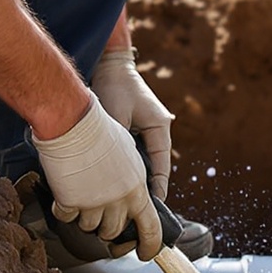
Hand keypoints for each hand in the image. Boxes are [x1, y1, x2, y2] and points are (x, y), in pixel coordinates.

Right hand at [33, 100, 161, 258]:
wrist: (74, 122)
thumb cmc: (100, 131)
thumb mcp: (129, 154)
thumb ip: (132, 180)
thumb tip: (133, 197)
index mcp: (138, 188)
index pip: (151, 227)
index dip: (149, 245)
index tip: (144, 253)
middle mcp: (119, 200)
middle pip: (113, 232)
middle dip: (105, 228)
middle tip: (97, 213)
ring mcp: (95, 204)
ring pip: (89, 227)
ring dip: (83, 215)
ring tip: (79, 191)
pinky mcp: (71, 203)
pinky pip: (66, 217)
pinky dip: (63, 208)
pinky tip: (64, 190)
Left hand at [91, 45, 173, 204]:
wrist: (109, 64)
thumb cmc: (115, 86)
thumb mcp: (116, 116)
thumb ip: (117, 142)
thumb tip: (112, 170)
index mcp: (160, 127)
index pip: (162, 164)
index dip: (158, 186)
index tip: (154, 205)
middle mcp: (157, 130)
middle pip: (155, 164)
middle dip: (147, 186)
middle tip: (137, 209)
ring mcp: (147, 128)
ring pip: (144, 160)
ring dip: (136, 176)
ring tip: (126, 198)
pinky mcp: (135, 127)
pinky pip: (134, 152)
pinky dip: (127, 165)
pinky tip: (115, 178)